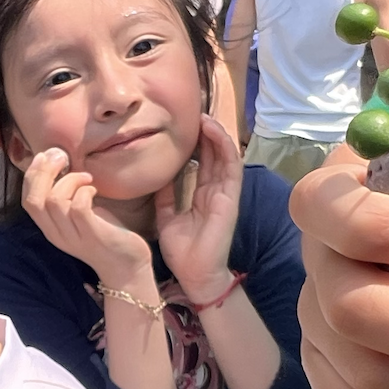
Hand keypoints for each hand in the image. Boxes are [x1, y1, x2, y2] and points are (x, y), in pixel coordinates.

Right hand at [19, 147, 155, 286]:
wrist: (126, 268)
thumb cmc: (105, 235)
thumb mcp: (79, 216)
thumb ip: (67, 197)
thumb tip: (60, 165)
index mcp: (50, 228)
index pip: (27, 200)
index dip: (32, 174)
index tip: (47, 156)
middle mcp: (57, 234)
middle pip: (34, 200)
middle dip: (44, 172)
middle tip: (62, 158)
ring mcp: (74, 236)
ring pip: (54, 201)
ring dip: (70, 180)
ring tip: (86, 177)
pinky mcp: (93, 235)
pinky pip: (79, 207)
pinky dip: (84, 191)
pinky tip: (94, 190)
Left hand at [154, 115, 241, 298]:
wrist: (195, 275)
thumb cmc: (184, 252)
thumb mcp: (167, 218)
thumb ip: (166, 197)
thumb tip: (157, 177)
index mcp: (203, 196)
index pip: (202, 162)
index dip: (195, 143)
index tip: (183, 125)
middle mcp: (216, 191)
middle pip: (214, 154)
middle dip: (206, 133)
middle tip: (193, 112)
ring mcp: (226, 193)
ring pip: (225, 154)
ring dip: (216, 133)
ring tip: (203, 115)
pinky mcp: (230, 197)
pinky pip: (230, 165)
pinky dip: (223, 145)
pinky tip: (212, 130)